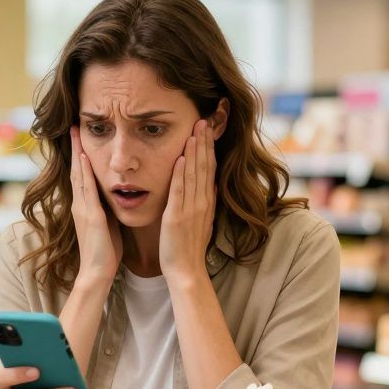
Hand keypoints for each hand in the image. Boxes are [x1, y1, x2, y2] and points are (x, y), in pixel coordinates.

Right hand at [69, 127, 122, 284]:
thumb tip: (116, 195)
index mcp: (86, 206)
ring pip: (79, 175)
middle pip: (77, 170)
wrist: (98, 273)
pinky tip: (86, 158)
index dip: (81, 156)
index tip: (82, 137)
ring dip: (78, 153)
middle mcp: (81, 204)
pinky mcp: (91, 217)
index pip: (83, 175)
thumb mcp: (107, 224)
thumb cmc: (105, 252)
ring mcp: (84, 209)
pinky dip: (86, 172)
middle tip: (74, 126)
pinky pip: (87, 190)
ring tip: (76, 134)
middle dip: (76, 148)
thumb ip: (108, 208)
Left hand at [160, 119, 216, 283]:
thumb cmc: (189, 248)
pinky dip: (181, 173)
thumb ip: (206, 203)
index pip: (209, 168)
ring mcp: (190, 208)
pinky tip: (182, 157)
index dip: (209, 148)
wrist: (186, 269)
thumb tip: (211, 185)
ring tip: (195, 130)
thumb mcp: (203, 222)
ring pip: (194, 173)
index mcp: (206, 202)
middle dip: (204, 142)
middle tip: (203, 119)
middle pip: (205, 165)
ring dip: (195, 150)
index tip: (208, 129)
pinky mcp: (177, 216)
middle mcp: (202, 201)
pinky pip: (180, 190)